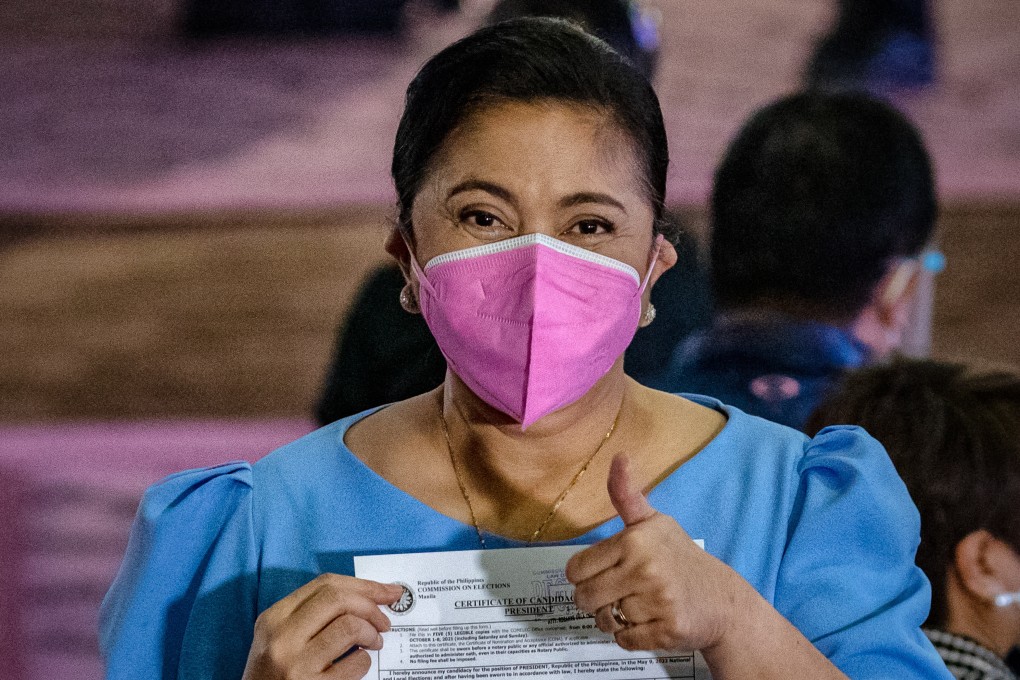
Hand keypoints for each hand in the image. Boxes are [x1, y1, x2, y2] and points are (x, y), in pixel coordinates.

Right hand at [242, 574, 403, 678]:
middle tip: (385, 620)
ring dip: (372, 633)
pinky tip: (359, 664)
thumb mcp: (279, 636)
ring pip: (350, 627)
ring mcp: (296, 664)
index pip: (325, 585)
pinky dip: (365, 661)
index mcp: (274, 618)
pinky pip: (354, 664)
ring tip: (374, 642)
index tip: (387, 590)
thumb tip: (366, 597)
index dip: (363, 584)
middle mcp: (283, 638)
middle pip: (338, 599)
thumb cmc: (273, 673)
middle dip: (371, 604)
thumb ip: (311, 614)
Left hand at [566, 454, 747, 652]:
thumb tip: (618, 456)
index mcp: (634, 541)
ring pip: (604, 620)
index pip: (576, 569)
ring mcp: (657, 602)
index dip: (583, 574)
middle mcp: (645, 569)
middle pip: (584, 597)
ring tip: (635, 606)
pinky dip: (630, 636)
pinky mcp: (666, 631)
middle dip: (593, 599)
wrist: (723, 599)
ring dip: (613, 618)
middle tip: (615, 593)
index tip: (602, 572)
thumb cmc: (679, 557)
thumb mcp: (653, 522)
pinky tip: (648, 621)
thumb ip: (626, 495)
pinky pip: (624, 640)